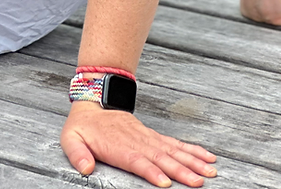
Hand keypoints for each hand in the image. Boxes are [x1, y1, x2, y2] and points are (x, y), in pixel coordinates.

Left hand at [61, 101, 216, 186]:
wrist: (94, 101)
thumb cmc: (83, 125)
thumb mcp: (70, 139)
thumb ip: (78, 154)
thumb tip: (85, 168)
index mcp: (118, 146)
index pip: (137, 160)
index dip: (151, 171)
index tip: (165, 182)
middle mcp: (137, 142)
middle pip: (162, 157)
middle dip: (181, 170)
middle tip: (199, 180)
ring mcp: (147, 138)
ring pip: (173, 150)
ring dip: (192, 160)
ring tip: (209, 169)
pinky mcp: (153, 137)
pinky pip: (175, 144)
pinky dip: (192, 150)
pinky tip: (206, 155)